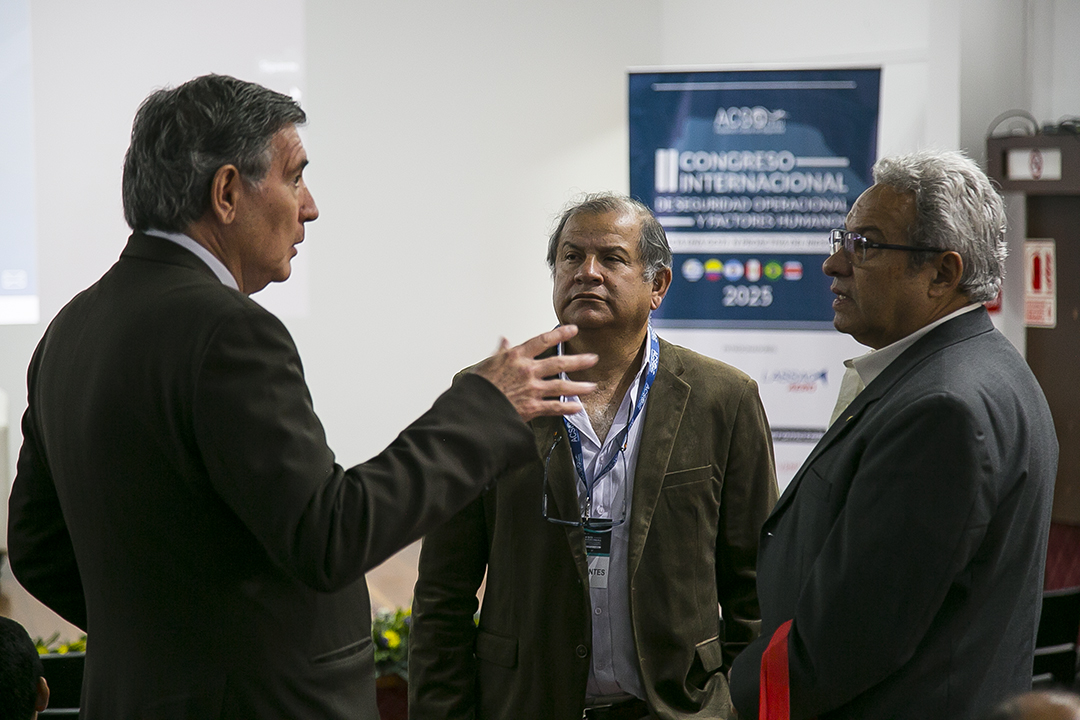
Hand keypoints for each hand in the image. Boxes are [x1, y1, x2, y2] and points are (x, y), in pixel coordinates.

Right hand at [471, 325, 596, 422]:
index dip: (560, 334)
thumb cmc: (478, 386)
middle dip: (579, 361)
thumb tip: (503, 340)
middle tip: (593, 358)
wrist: (473, 408)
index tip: (573, 329)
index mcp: (516, 357)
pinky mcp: (532, 407)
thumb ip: (500, 352)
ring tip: (592, 386)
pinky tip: (578, 407)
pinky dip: (567, 407)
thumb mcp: (487, 363)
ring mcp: (531, 389)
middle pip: (559, 363)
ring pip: (561, 386)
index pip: (542, 340)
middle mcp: (527, 371)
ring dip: (579, 386)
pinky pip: (554, 407)